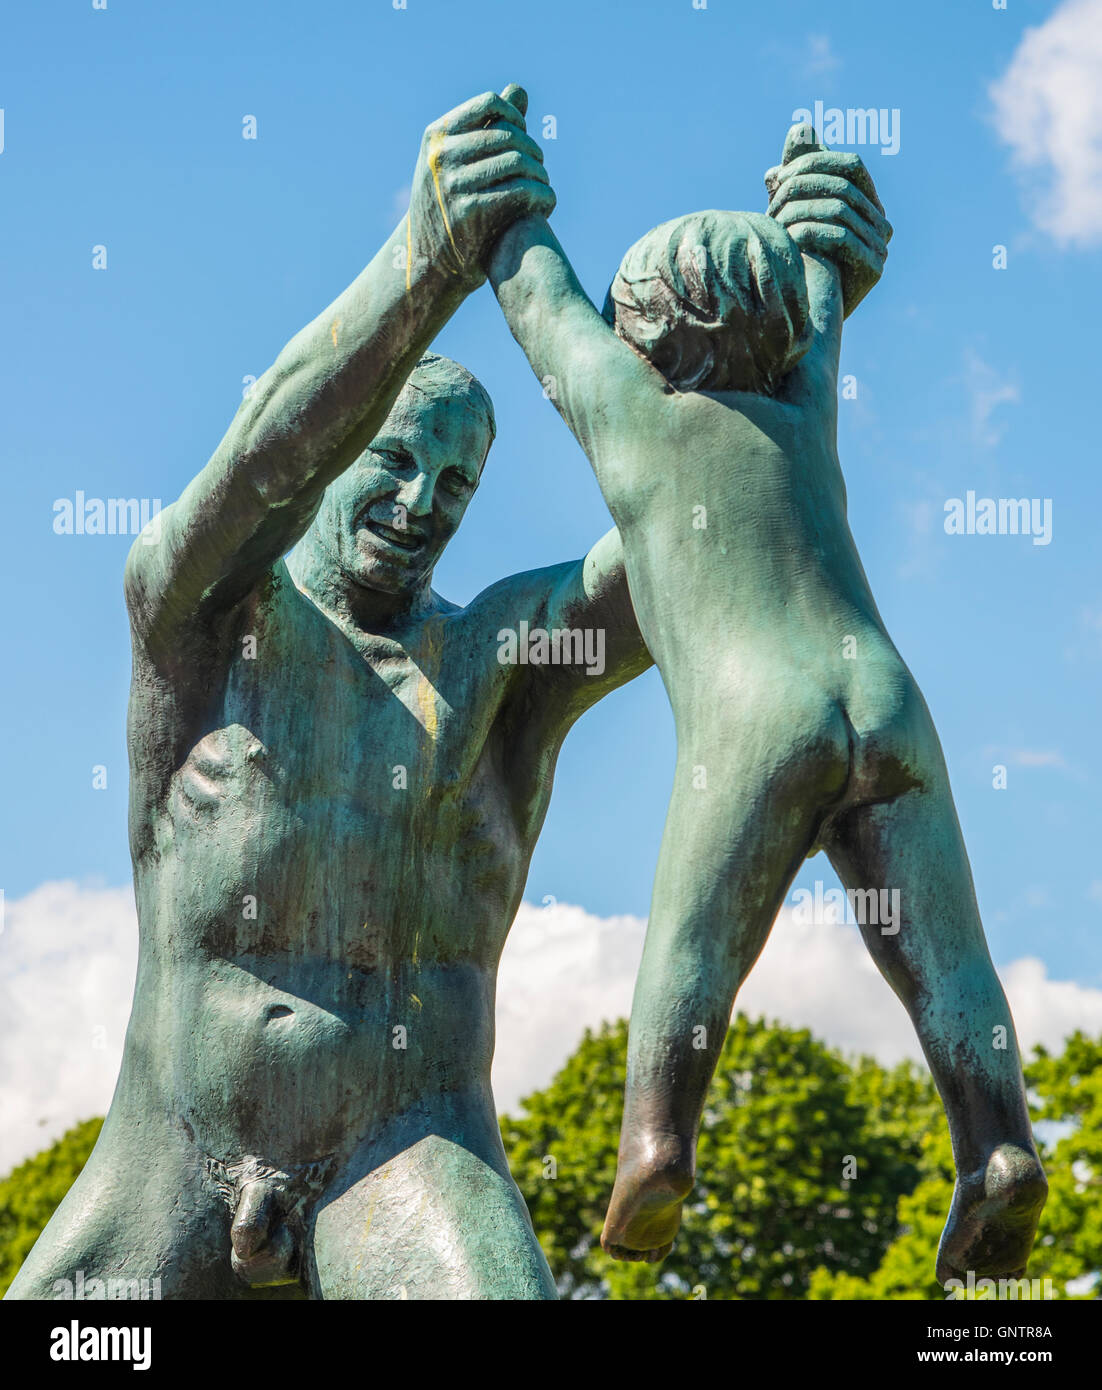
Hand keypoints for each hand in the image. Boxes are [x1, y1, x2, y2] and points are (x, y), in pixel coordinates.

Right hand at [406, 84, 554, 291]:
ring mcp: (453, 184)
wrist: (427, 261)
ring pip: (517, 161)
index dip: (515, 117)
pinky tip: (546, 205)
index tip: (524, 138)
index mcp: (437, 136)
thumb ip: (488, 126)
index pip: (489, 104)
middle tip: (541, 168)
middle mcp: (442, 156)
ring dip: (541, 174)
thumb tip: (519, 90)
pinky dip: (542, 196)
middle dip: (532, 151)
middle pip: (508, 135)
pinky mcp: (470, 212)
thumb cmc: (448, 206)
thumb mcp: (455, 161)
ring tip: (544, 186)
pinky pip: (521, 192)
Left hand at [764, 124, 891, 315]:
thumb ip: (800, 171)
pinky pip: (840, 237)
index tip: (778, 174)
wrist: (801, 314)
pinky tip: (786, 239)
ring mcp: (881, 246)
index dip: (816, 161)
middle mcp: (881, 222)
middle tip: (769, 198)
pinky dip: (809, 232)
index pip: (851, 164)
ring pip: (839, 209)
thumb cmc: (797, 259)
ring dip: (799, 211)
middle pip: (843, 185)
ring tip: (771, 222)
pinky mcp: (872, 269)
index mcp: (869, 203)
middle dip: (802, 186)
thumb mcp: (796, 209)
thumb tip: (801, 127)